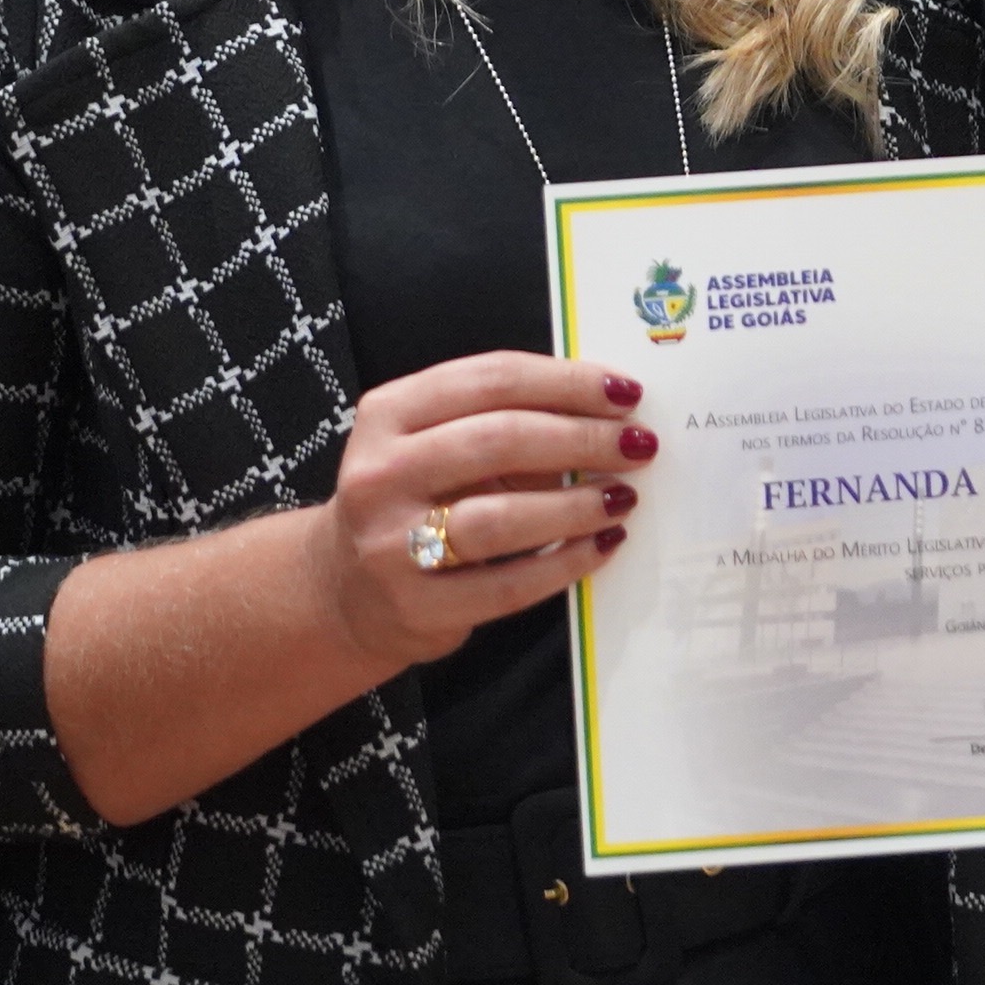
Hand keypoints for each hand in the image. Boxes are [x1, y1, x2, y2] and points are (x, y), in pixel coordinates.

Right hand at [313, 352, 653, 672]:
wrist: (347, 590)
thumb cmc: (414, 498)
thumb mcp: (436, 442)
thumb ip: (505, 419)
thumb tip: (609, 411)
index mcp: (388, 412)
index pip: (490, 379)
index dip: (566, 382)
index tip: (624, 391)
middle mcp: (380, 473)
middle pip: (498, 440)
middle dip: (581, 439)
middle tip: (637, 444)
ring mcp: (392, 544)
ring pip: (499, 517)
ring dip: (575, 504)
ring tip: (623, 497)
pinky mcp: (417, 605)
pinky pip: (508, 584)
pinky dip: (565, 563)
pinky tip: (602, 545)